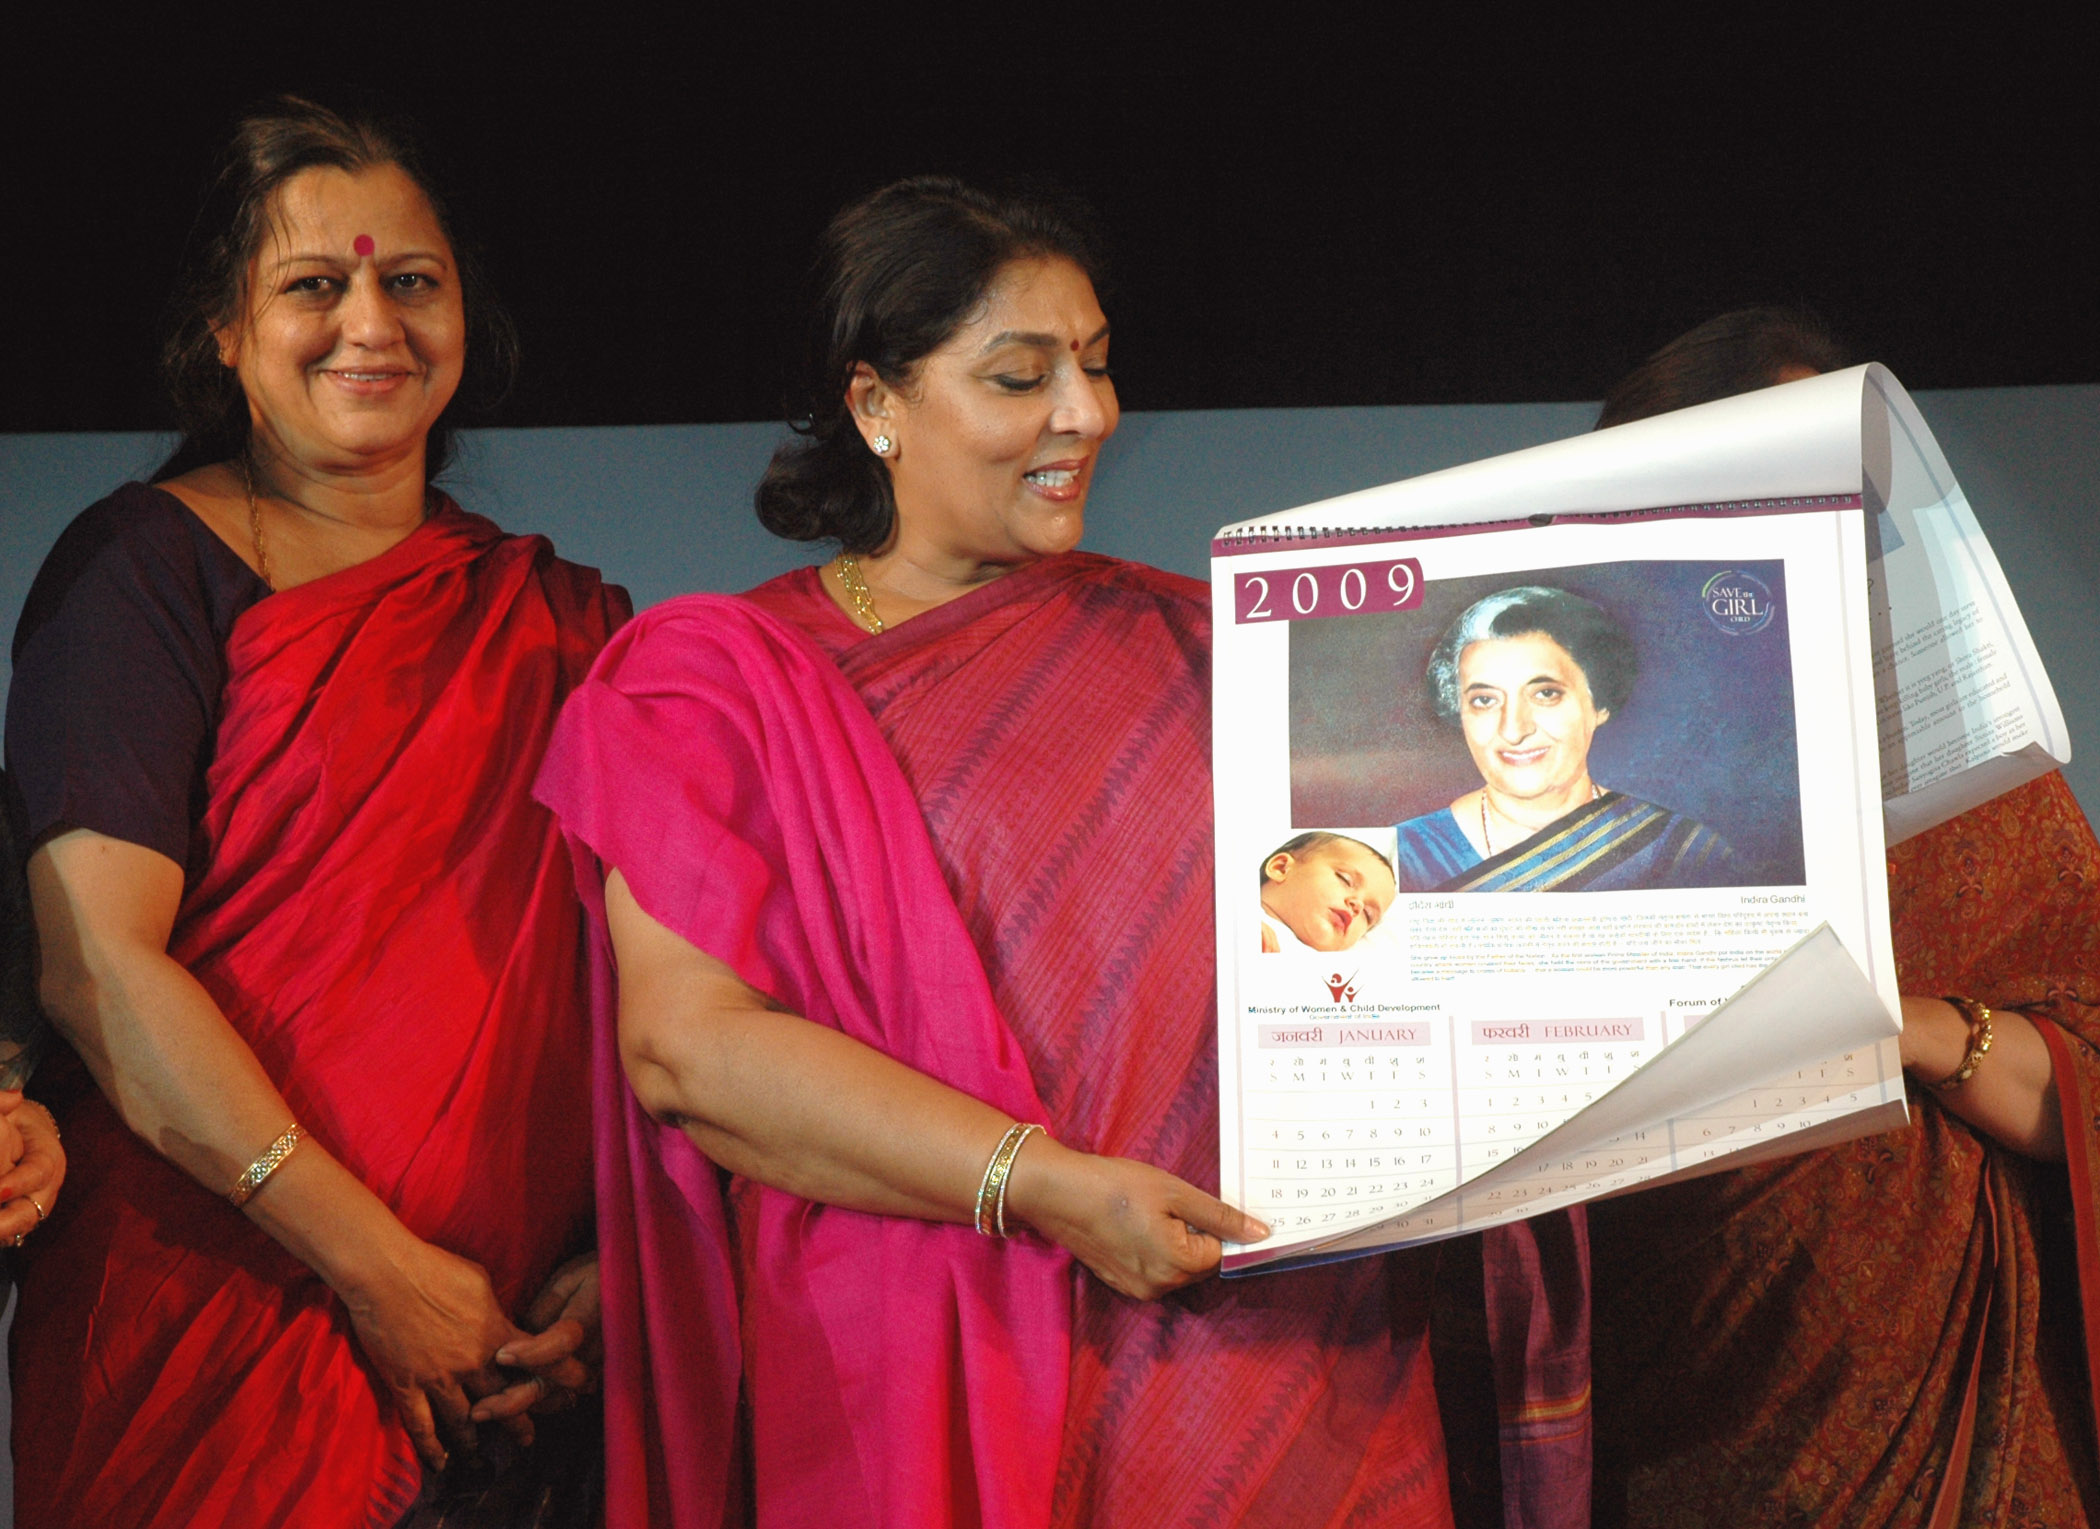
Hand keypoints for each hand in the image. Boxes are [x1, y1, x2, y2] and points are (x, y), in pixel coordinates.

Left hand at [0, 1094, 63, 1245]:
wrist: (24, 1140)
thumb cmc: (16, 1123)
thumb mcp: (11, 1112)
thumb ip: (3, 1106)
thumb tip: (14, 1098)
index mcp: (49, 1158)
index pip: (37, 1173)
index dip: (16, 1184)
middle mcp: (44, 1190)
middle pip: (29, 1214)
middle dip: (5, 1225)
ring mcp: (30, 1209)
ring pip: (15, 1229)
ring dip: (2, 1232)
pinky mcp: (14, 1221)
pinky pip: (5, 1235)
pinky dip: (0, 1235)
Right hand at [340, 1234, 530, 1471]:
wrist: (386, 1273)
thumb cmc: (435, 1267)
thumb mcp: (480, 1282)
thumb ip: (494, 1312)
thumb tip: (503, 1324)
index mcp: (495, 1334)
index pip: (534, 1366)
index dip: (549, 1382)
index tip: (561, 1394)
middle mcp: (471, 1362)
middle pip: (503, 1401)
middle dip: (518, 1424)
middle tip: (527, 1439)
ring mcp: (438, 1378)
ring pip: (464, 1422)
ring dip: (475, 1441)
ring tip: (483, 1456)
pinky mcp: (407, 1385)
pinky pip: (421, 1425)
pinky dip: (432, 1448)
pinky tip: (441, 1463)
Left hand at [470, 1251, 602, 1443]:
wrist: (634, 1285)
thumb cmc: (597, 1275)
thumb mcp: (569, 1279)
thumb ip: (544, 1308)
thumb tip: (518, 1338)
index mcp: (588, 1321)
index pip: (561, 1344)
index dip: (531, 1353)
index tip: (502, 1355)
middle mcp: (592, 1353)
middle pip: (552, 1385)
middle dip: (513, 1400)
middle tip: (479, 1410)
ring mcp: (594, 1370)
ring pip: (554, 1398)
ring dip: (520, 1407)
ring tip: (485, 1413)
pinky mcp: (592, 1377)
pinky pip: (561, 1397)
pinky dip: (535, 1404)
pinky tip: (508, 1408)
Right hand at [1005, 1137, 1270, 1300]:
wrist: (1057, 1193)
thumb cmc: (1117, 1186)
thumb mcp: (1174, 1192)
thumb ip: (1221, 1216)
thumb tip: (1262, 1234)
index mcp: (1179, 1265)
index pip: (1220, 1251)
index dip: (1211, 1224)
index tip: (1191, 1202)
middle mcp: (1161, 1287)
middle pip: (1199, 1263)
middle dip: (1193, 1234)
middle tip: (1166, 1203)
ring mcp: (1138, 1290)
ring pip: (1177, 1267)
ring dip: (1173, 1242)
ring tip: (1146, 1212)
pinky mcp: (1121, 1284)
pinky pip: (1154, 1270)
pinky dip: (1152, 1249)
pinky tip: (1133, 1225)